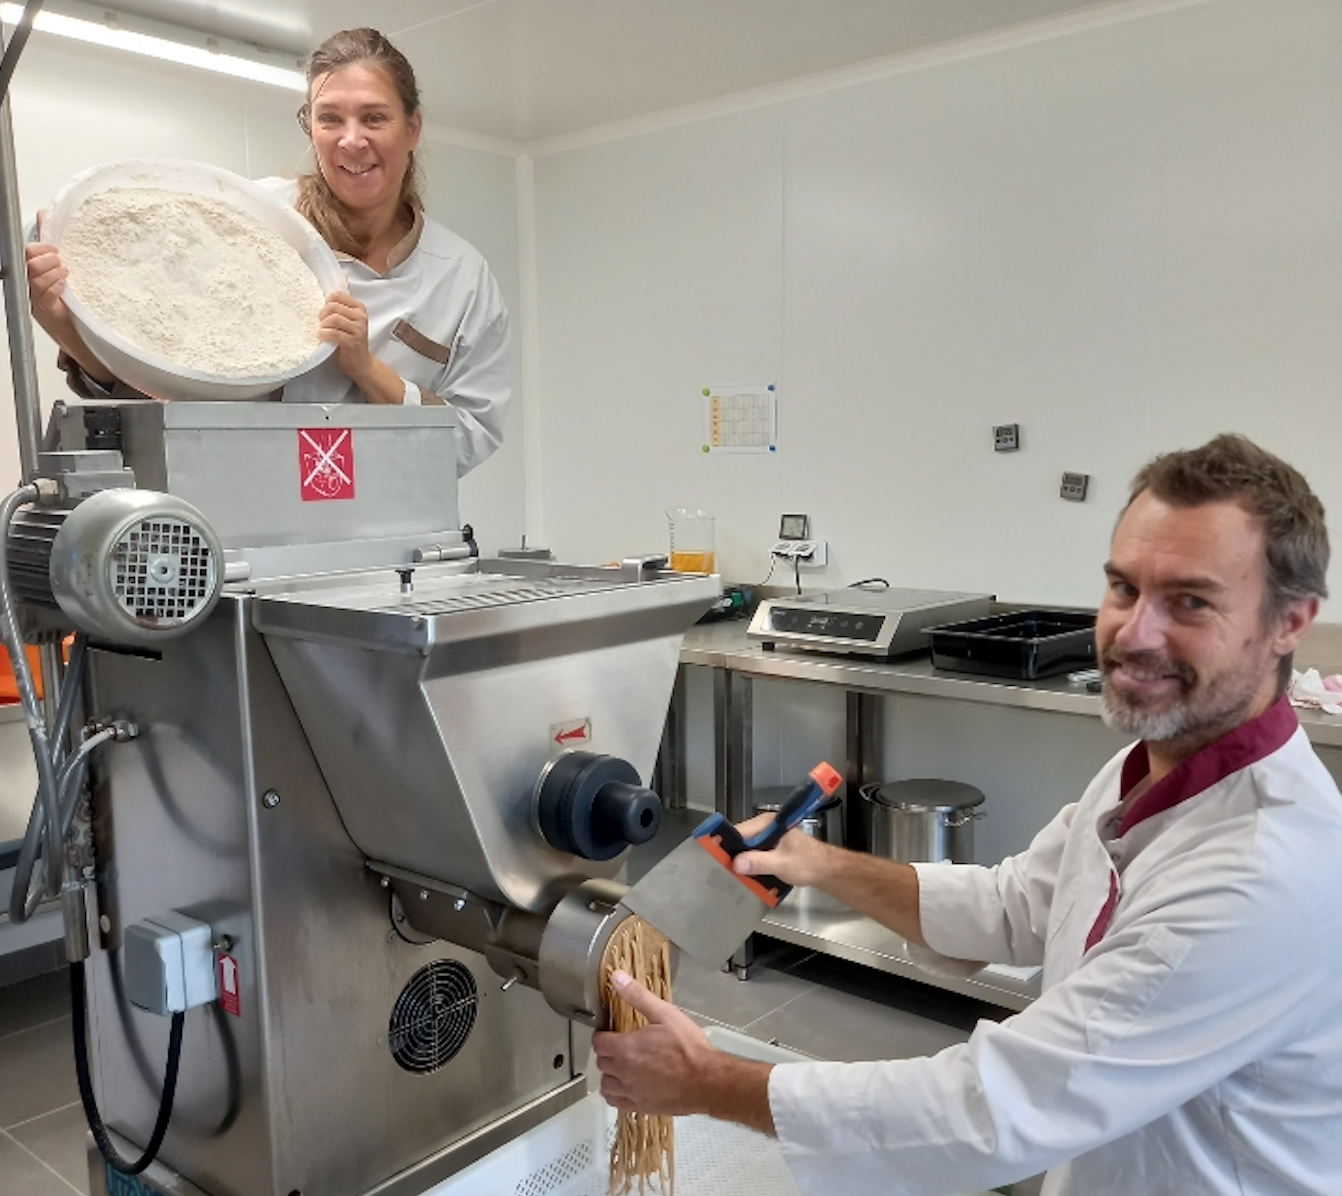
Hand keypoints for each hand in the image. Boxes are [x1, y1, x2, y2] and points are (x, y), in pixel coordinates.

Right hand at [25, 215, 77, 345]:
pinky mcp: (44, 309)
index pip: (24, 251)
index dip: (39, 247)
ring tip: (64, 272)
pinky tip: (64, 284)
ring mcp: (33, 296)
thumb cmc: (57, 292)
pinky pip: (46, 294)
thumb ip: (46, 239)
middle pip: (29, 262)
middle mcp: (25, 282)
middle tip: (60, 259)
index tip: (53, 247)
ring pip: (37, 277)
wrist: (66, 324)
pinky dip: (57, 285)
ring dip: (55, 271)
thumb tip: (45, 214)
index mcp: (25, 269)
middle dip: (48, 257)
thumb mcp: (51, 262)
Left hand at [319, 291, 374, 382]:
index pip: (338, 295)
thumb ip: (339, 310)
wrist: (361, 363)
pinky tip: (322, 338)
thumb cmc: (351, 342)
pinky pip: (333, 333)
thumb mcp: (348, 322)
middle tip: (321, 323)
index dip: (327, 303)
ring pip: (333, 318)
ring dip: (323, 325)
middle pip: (333, 306)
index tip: (325, 313)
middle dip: (322, 315)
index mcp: (359, 308)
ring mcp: (358, 329)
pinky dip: (324, 335)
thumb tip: (322, 302)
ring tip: (322, 331)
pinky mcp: (353, 341)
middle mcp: (361, 317)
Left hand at [594, 971, 776, 1133]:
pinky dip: (616, 1093)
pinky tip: (628, 1085)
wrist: (707, 1081)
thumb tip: (616, 977)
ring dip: (610, 1074)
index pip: (599, 1042)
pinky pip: (615, 1102)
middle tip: (621, 1046)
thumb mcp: (665, 1014)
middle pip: (601, 1062)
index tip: (611, 1032)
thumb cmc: (688, 1047)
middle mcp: (623, 1072)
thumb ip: (638, 996)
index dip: (603, 1034)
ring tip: (624, 1066)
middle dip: (607, 1052)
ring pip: (606, 1084)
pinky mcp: (640, 1107)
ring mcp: (631, 1092)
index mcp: (626, 1048)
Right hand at [733, 816, 836, 888]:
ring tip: (734, 875)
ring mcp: (769, 837)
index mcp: (769, 823)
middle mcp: (767, 827)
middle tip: (724, 870)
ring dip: (743, 861)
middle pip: (742, 839)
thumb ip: (759, 862)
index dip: (728, 843)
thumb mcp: (782, 864)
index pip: (741, 830)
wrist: (826, 870)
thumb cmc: (808, 863)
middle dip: (734, 855)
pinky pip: (755, 854)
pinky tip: (748, 876)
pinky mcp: (771, 848)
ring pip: (747, 848)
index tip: (716, 857)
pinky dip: (751, 864)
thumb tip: (736, 863)